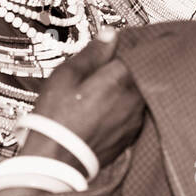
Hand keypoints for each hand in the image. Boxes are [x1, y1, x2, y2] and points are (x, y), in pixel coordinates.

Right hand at [27, 31, 145, 169]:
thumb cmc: (57, 118)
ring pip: (138, 93)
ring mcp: (135, 119)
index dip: (126, 47)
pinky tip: (106, 109)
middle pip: (140, 73)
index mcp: (121, 78)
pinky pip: (134, 113)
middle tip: (107, 68)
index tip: (117, 45)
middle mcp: (135, 98)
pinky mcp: (131, 135)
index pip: (137, 52)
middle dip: (127, 67)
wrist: (55, 161)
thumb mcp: (67, 75)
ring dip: (127, 88)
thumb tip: (110, 35)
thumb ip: (93, 53)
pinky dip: (125, 108)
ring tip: (103, 90)